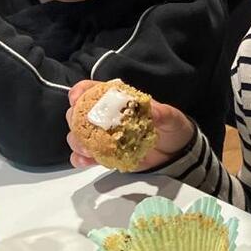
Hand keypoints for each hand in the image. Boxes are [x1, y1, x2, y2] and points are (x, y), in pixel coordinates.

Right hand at [65, 79, 193, 169]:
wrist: (175, 152)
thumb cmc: (170, 127)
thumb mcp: (170, 117)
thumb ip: (162, 114)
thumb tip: (154, 112)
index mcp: (116, 100)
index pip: (90, 90)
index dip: (80, 92)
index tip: (76, 99)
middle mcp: (104, 117)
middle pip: (77, 114)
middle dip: (74, 120)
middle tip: (83, 130)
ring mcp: (102, 137)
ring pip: (77, 136)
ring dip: (77, 142)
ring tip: (87, 150)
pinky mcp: (104, 155)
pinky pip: (84, 157)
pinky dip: (80, 159)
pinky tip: (86, 161)